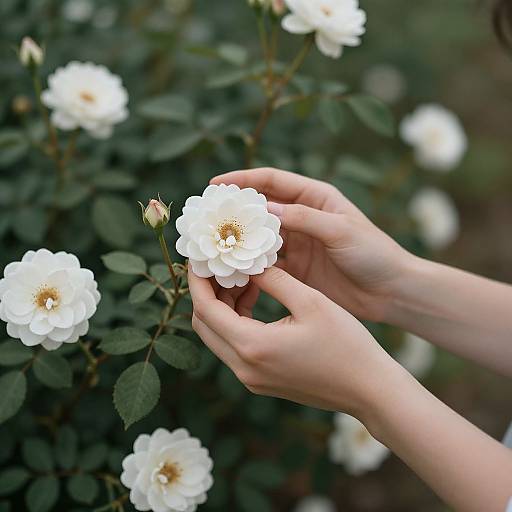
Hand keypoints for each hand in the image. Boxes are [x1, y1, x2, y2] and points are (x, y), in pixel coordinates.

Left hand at [188, 265, 400, 414]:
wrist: (369, 390)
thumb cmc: (346, 344)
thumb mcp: (310, 301)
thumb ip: (274, 280)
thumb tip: (249, 265)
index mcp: (252, 346)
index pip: (205, 309)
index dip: (197, 280)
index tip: (199, 258)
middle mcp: (243, 368)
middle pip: (204, 324)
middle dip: (206, 292)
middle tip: (218, 265)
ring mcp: (251, 378)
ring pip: (218, 336)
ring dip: (221, 306)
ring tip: (241, 278)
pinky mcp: (261, 381)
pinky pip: (235, 347)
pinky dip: (235, 321)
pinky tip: (254, 299)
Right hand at [211, 167, 412, 321]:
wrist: (391, 291)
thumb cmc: (374, 253)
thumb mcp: (341, 230)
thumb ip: (303, 218)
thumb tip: (263, 208)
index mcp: (315, 197)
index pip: (272, 181)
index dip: (243, 179)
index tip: (215, 184)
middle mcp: (303, 217)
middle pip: (262, 208)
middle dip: (235, 210)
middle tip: (207, 216)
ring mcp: (298, 243)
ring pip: (261, 237)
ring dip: (240, 239)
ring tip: (214, 244)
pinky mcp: (297, 268)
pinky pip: (268, 263)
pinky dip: (252, 264)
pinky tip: (236, 269)